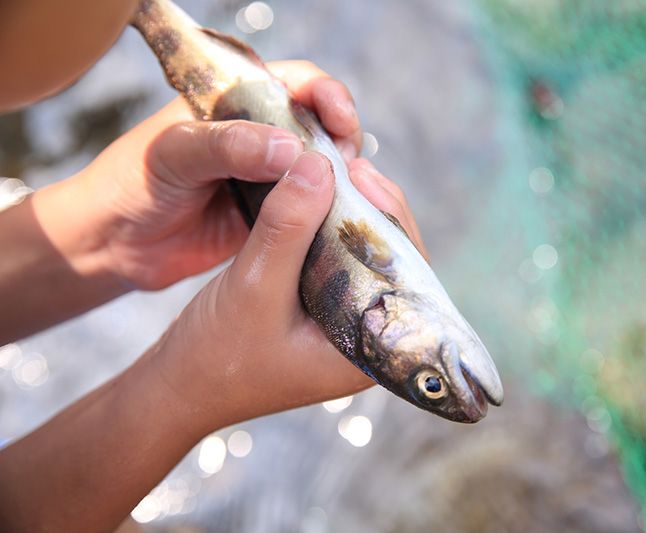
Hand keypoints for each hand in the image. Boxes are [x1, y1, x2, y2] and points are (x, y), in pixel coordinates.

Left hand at [78, 60, 362, 289]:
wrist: (113, 244)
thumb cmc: (133, 182)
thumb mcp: (175, 153)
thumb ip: (229, 145)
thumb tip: (291, 148)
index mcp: (238, 102)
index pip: (297, 84)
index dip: (327, 95)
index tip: (340, 119)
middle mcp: (260, 137)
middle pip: (321, 127)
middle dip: (342, 140)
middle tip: (346, 165)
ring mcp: (269, 178)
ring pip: (321, 171)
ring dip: (339, 181)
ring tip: (344, 196)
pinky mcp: (272, 218)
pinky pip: (309, 211)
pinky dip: (325, 214)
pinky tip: (333, 223)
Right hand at [144, 152, 425, 428]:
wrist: (177, 386)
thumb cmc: (214, 356)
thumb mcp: (253, 286)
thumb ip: (288, 228)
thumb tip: (320, 166)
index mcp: (369, 349)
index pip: (406, 272)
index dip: (388, 217)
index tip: (360, 176)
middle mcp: (367, 335)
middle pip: (390, 258)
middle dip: (371, 209)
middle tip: (346, 167)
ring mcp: (345, 322)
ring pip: (363, 254)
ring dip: (349, 213)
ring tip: (330, 174)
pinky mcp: (322, 310)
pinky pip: (337, 259)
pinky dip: (326, 227)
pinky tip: (314, 198)